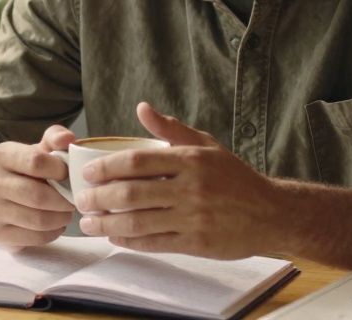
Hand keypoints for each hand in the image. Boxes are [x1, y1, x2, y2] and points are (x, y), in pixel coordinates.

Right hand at [0, 124, 77, 247]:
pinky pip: (34, 238)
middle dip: (63, 200)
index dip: (60, 170)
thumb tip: (68, 139)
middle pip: (37, 196)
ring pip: (38, 220)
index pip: (35, 161)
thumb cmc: (25, 171)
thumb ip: (55, 138)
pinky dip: (52, 232)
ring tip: (66, 212)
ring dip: (60, 218)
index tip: (68, 174)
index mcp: (0, 155)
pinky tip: (55, 224)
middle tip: (74, 200)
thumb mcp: (38, 149)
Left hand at [75, 102, 281, 258]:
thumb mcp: (207, 146)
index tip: (88, 173)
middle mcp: (191, 188)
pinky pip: (154, 243)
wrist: (271, 214)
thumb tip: (141, 108)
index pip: (137, 161)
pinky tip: (114, 236)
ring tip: (89, 222)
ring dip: (107, 223)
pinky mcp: (196, 243)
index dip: (107, 168)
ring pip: (139, 222)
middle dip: (100, 198)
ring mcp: (193, 218)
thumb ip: (171, 129)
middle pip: (132, 193)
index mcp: (190, 160)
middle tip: (81, 200)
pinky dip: (129, 241)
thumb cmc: (235, 177)